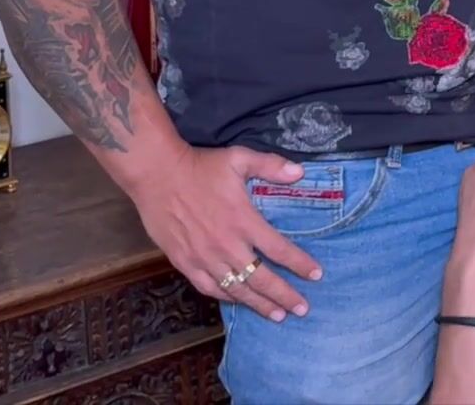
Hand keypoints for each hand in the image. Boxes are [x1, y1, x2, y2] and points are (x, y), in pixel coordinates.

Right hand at [124, 144, 324, 322]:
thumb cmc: (200, 167)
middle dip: (284, 295)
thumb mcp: (239, 158)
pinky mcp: (184, 263)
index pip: (279, 250)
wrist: (157, 174)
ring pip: (236, 289)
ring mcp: (204, 257)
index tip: (317, 275)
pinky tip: (238, 302)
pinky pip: (209, 288)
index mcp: (243, 221)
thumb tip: (300, 172)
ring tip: (277, 315)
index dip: (300, 264)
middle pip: (261, 278)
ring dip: (259, 304)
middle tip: (302, 309)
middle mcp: (226, 245)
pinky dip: (226, 297)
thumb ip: (270, 166)